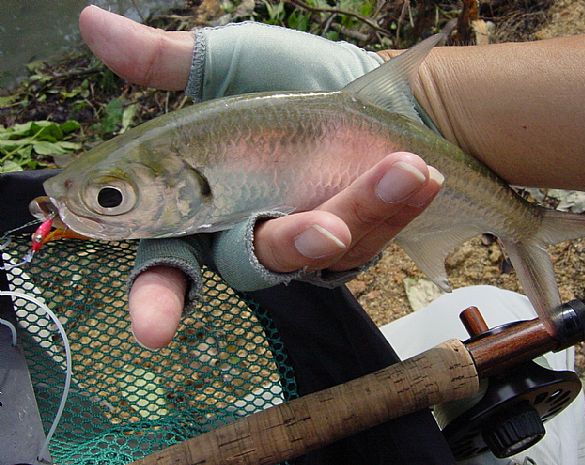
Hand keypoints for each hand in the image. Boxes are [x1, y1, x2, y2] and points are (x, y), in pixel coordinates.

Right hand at [79, 6, 442, 348]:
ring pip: (320, 251)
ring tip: (403, 167)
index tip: (153, 331)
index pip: (169, 262)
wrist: (372, 93)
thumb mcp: (228, 65)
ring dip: (362, 209)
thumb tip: (91, 22)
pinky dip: (395, 204)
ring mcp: (304, 240)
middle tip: (328, 231)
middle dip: (291, 250)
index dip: (157, 299)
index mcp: (204, 203)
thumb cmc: (291, 83)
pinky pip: (371, 238)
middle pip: (252, 270)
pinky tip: (419, 172)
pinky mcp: (356, 242)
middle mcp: (249, 232)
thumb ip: (165, 62)